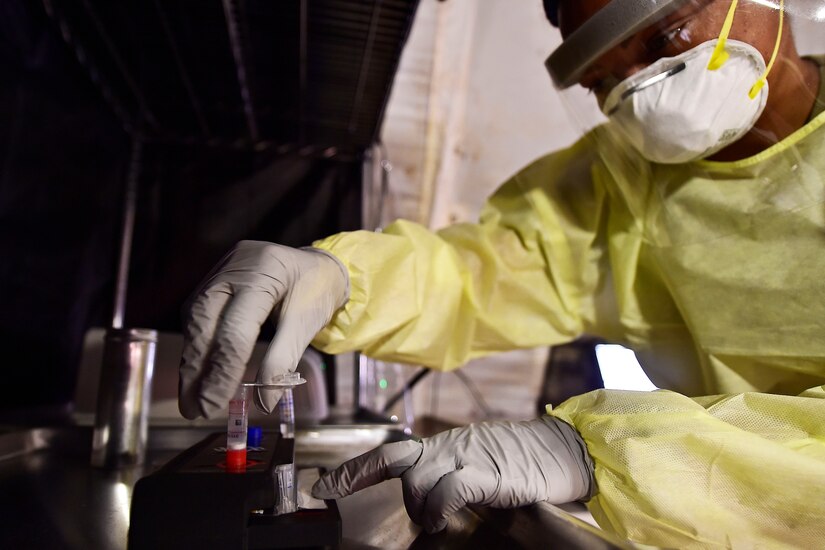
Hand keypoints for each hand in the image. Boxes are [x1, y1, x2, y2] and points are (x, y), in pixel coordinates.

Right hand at [178, 240, 348, 418]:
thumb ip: (282, 361)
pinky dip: (197, 349)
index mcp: (265, 271)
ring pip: (195, 320)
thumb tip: (264, 403)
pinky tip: (196, 374)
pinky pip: (197, 317)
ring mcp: (220, 271)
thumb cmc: (317, 291)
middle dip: (198, 370)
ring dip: (192, 363)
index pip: (236, 329)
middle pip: (205, 322)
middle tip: (194, 409)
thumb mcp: (306, 325)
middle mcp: (235, 267)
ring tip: (191, 400)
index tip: (215, 406)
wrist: (317, 265)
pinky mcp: (212, 281)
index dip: (224, 370)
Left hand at [312, 416, 593, 532]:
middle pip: (394, 456)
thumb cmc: (525, 464)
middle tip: (328, 493)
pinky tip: (443, 519)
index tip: (323, 486)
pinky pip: (448, 488)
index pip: (392, 452)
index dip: (356, 469)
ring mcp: (468, 456)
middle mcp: (450, 446)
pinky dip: (438, 507)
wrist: (565, 451)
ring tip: (435, 522)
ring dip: (418, 506)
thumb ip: (451, 482)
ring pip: (417, 478)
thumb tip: (428, 512)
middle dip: (356, 474)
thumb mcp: (480, 469)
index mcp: (446, 446)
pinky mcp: (488, 473)